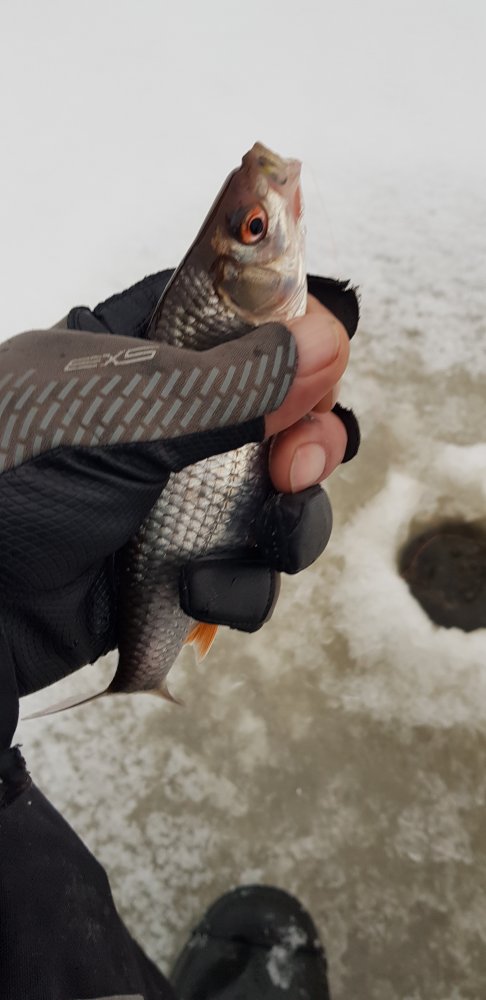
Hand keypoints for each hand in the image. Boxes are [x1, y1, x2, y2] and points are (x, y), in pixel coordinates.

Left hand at [0, 271, 358, 752]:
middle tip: (297, 462)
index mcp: (143, 352)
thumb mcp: (126, 413)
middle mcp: (171, 422)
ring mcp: (178, 497)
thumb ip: (233, 381)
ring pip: (283, 498)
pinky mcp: (180, 569)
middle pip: (284, 412)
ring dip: (291, 521)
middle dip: (310, 439)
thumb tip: (329, 338)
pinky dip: (237, 586)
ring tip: (267, 532)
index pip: (240, 318)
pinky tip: (195, 588)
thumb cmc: (13, 480)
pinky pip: (250, 572)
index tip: (326, 355)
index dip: (294, 331)